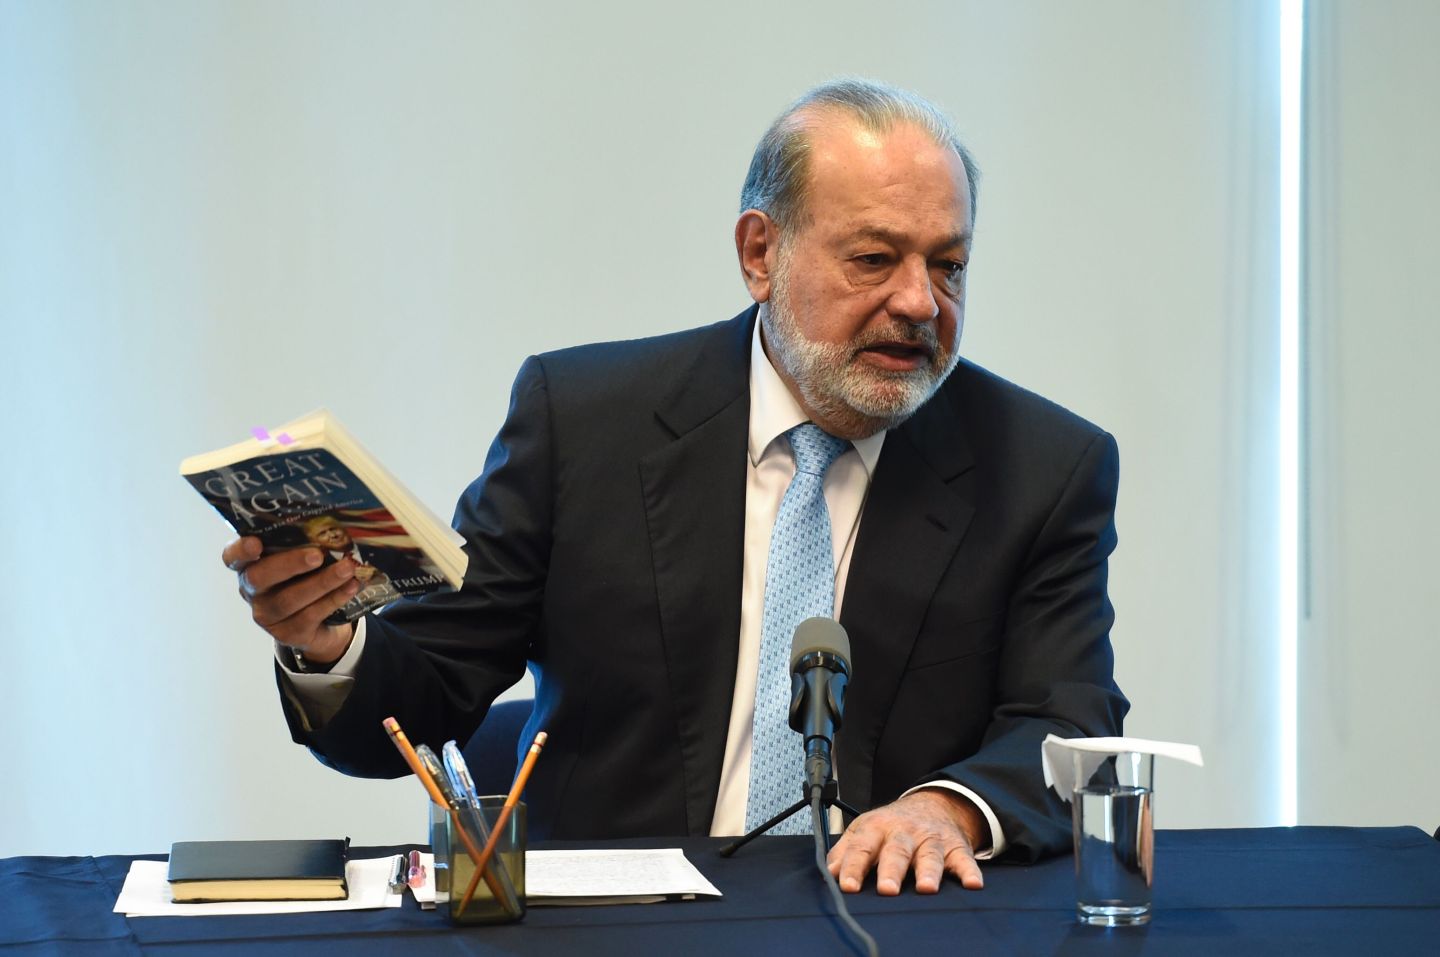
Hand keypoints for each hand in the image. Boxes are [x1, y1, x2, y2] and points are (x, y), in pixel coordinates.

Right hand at [222, 536, 357, 663]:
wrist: (321, 623)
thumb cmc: (307, 578)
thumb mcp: (301, 559)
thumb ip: (304, 544)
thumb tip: (333, 525)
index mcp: (249, 566)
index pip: (232, 557)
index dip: (240, 550)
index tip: (255, 543)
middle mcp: (253, 592)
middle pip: (259, 578)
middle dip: (289, 564)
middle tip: (318, 555)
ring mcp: (267, 615)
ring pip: (289, 599)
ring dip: (322, 582)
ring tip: (347, 569)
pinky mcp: (288, 634)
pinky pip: (310, 616)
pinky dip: (333, 599)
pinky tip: (352, 587)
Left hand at [827, 788, 987, 894]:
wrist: (932, 804)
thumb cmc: (891, 826)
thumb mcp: (864, 831)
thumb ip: (845, 852)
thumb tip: (828, 874)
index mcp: (876, 829)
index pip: (861, 848)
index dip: (853, 868)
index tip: (847, 886)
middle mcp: (903, 833)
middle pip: (896, 851)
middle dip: (891, 870)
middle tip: (887, 889)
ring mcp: (930, 839)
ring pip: (929, 855)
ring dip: (928, 871)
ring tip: (926, 888)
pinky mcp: (955, 847)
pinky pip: (964, 859)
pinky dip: (969, 871)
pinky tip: (972, 884)